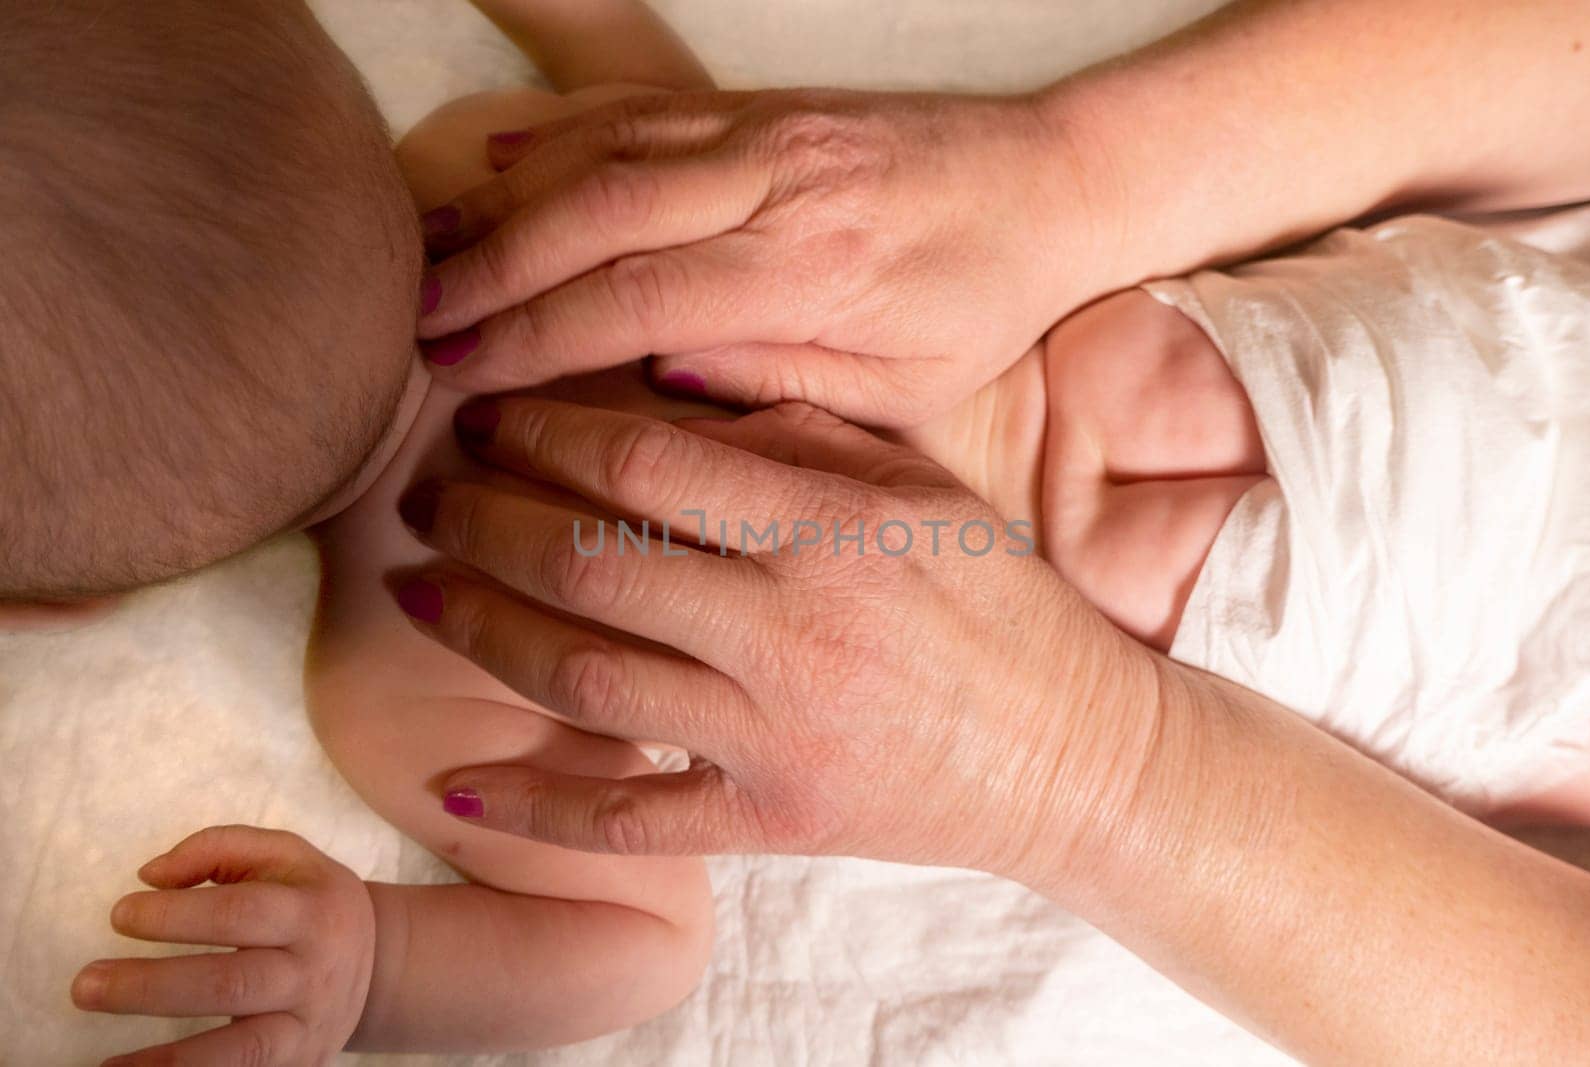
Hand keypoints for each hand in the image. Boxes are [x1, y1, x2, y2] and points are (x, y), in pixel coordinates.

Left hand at [72, 826, 374, 1066]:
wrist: (379, 962)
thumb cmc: (312, 902)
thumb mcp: (287, 856)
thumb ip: (221, 847)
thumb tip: (151, 876)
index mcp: (311, 909)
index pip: (241, 911)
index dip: (177, 915)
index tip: (120, 915)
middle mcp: (314, 969)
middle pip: (232, 984)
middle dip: (153, 987)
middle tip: (85, 984)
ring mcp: (307, 1023)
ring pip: (240, 1048)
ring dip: (168, 1060)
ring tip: (104, 1065)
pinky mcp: (299, 1061)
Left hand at [392, 397, 1161, 888]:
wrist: (1068, 751)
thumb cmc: (995, 603)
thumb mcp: (919, 491)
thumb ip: (803, 434)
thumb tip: (668, 380)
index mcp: (829, 527)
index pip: (646, 461)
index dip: (542, 431)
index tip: (487, 416)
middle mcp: (792, 627)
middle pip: (589, 561)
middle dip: (482, 521)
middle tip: (426, 497)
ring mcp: (778, 733)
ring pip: (586, 678)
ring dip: (482, 632)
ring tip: (417, 594)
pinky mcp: (775, 820)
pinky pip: (633, 819)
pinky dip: (537, 810)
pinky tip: (457, 787)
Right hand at [415, 88, 1117, 425]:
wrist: (1051, 181)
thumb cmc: (982, 299)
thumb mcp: (905, 382)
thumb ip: (779, 382)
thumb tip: (658, 376)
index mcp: (813, 264)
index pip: (637, 299)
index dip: (534, 336)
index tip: (458, 373)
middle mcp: (776, 179)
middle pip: (594, 212)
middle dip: (489, 266)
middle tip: (412, 319)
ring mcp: (762, 125)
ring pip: (600, 148)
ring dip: (501, 197)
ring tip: (424, 249)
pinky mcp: (759, 101)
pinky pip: (636, 104)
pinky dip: (555, 131)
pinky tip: (492, 160)